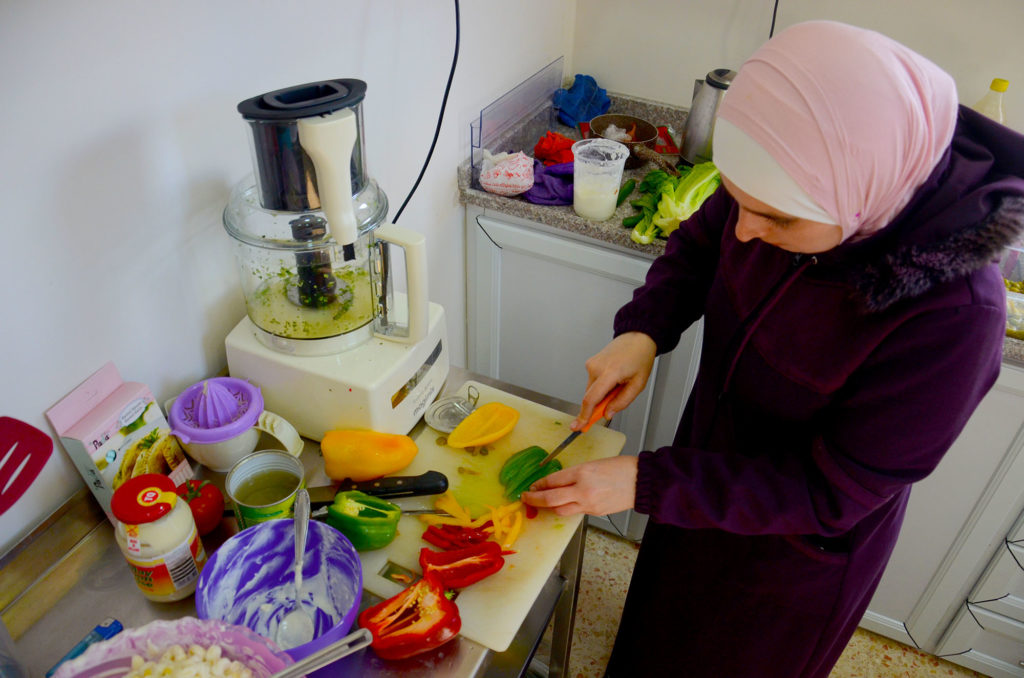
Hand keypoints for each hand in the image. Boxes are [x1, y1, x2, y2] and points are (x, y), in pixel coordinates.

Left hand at [520, 456, 637, 515]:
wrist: (641, 481)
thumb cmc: (621, 468)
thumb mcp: (593, 464)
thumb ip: (575, 474)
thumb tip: (558, 482)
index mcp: (582, 472)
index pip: (552, 481)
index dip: (539, 484)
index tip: (532, 486)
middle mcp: (583, 490)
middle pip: (550, 499)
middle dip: (534, 499)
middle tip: (526, 498)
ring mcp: (589, 503)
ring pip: (560, 510)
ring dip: (549, 507)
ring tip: (543, 503)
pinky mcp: (595, 512)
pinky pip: (575, 512)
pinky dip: (567, 508)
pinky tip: (565, 503)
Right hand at [573, 332, 656, 429]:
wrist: (636, 338)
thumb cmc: (640, 358)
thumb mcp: (638, 384)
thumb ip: (622, 402)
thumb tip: (607, 413)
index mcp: (610, 373)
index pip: (591, 399)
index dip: (584, 415)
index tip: (578, 426)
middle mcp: (596, 368)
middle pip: (590, 397)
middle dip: (598, 405)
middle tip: (612, 404)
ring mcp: (591, 364)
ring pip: (592, 390)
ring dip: (602, 394)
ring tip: (619, 383)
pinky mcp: (590, 363)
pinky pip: (593, 382)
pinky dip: (601, 386)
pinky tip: (613, 378)